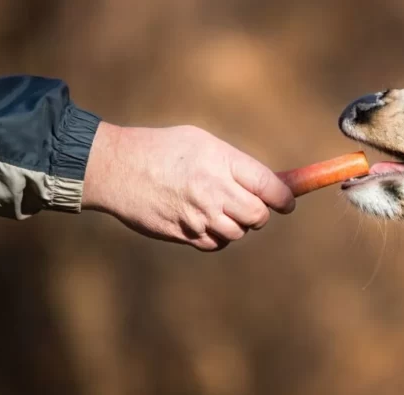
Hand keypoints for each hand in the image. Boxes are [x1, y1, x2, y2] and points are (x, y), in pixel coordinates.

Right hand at [81, 122, 295, 250]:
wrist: (116, 168)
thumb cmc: (162, 149)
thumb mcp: (201, 142)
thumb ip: (235, 163)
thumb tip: (268, 183)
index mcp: (222, 162)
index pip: (269, 187)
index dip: (285, 198)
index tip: (288, 203)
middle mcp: (213, 191)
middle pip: (257, 216)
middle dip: (260, 214)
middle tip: (252, 207)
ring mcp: (198, 215)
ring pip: (236, 233)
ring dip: (235, 225)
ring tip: (220, 209)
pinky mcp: (183, 233)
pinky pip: (213, 244)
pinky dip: (215, 237)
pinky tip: (204, 221)